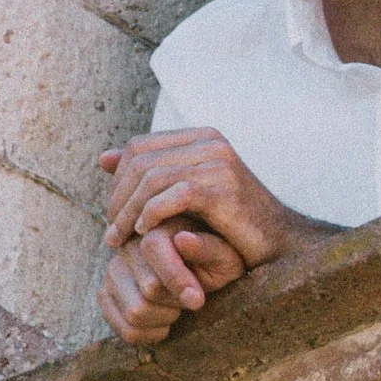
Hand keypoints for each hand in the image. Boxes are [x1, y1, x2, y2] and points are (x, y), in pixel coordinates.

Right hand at [100, 221, 249, 345]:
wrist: (197, 272)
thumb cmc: (215, 262)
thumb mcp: (224, 254)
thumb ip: (207, 248)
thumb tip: (183, 240)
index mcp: (155, 227)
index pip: (153, 250)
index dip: (177, 280)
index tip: (198, 300)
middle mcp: (127, 246)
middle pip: (149, 289)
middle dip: (178, 300)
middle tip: (191, 298)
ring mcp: (113, 272)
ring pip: (135, 313)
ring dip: (164, 318)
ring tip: (176, 306)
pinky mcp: (106, 297)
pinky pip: (126, 330)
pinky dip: (150, 334)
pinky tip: (163, 321)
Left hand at [101, 129, 304, 267]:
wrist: (278, 243)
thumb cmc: (231, 224)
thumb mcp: (187, 193)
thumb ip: (150, 173)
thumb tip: (102, 158)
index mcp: (201, 137)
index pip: (139, 146)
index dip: (117, 179)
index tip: (111, 213)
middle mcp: (210, 142)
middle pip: (140, 160)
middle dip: (118, 198)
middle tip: (110, 232)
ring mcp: (218, 163)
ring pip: (151, 179)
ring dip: (128, 212)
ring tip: (120, 239)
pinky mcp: (223, 189)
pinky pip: (171, 196)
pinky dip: (150, 214)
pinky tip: (144, 233)